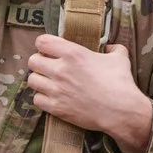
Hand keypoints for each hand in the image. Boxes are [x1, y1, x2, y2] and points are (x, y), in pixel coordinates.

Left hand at [26, 35, 152, 152]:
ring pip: (32, 80)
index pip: (42, 42)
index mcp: (73, 53)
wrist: (121, 110)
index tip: (51, 50)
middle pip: (32, 61)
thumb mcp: (120, 58)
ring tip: (49, 83)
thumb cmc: (121, 83)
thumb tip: (109, 47)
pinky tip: (52, 97)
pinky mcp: (56, 107)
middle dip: (39, 62)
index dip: (44, 45)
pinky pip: (36, 99)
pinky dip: (42, 98)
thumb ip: (113, 48)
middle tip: (49, 67)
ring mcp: (56, 90)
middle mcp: (60, 70)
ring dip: (39, 80)